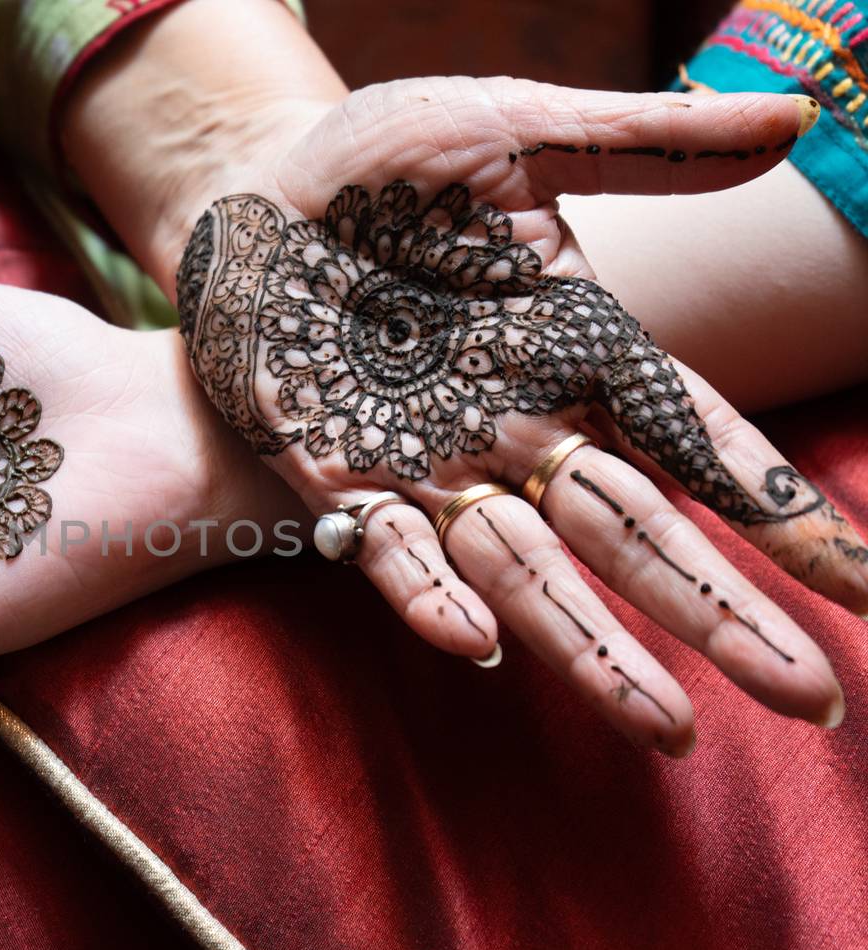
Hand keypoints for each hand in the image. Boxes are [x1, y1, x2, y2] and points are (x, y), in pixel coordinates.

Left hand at [174, 78, 867, 752]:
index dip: (781, 512)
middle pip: (636, 534)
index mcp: (578, 351)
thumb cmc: (375, 164)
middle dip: (719, 613)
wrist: (247, 192)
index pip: (704, 445)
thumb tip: (793, 118)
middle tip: (810, 699)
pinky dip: (428, 597)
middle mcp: (518, 427)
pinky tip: (477, 646)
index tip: (864, 590)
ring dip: (594, 646)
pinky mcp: (336, 479)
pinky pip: (388, 553)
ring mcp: (428, 462)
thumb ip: (639, 146)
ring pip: (524, 572)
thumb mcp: (510, 133)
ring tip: (669, 727)